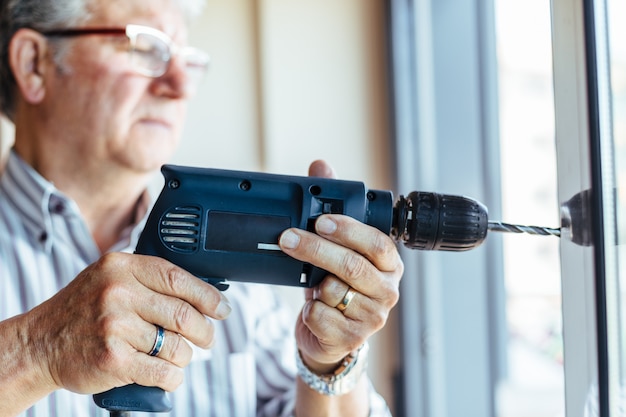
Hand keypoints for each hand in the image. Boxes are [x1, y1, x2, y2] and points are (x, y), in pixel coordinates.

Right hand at [25, 252, 230, 393]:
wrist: (39, 344)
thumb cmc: (83, 311)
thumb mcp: (110, 278)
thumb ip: (148, 280)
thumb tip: (204, 294)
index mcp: (122, 267)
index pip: (179, 279)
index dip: (208, 296)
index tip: (222, 308)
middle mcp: (118, 293)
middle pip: (183, 314)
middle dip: (204, 331)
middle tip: (207, 338)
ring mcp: (114, 327)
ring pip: (176, 346)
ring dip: (185, 356)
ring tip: (177, 356)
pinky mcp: (113, 359)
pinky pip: (162, 371)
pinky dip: (173, 377)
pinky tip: (169, 375)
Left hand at [279, 160, 402, 372]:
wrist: (330, 334)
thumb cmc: (336, 283)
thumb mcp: (336, 248)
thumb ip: (332, 207)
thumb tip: (321, 165)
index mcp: (388, 263)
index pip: (377, 242)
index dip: (348, 230)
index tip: (320, 221)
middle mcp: (387, 289)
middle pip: (352, 266)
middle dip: (315, 250)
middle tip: (288, 238)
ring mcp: (373, 316)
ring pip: (334, 292)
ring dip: (314, 285)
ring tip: (312, 283)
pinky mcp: (353, 338)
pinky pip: (322, 317)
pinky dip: (310, 310)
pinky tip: (314, 308)